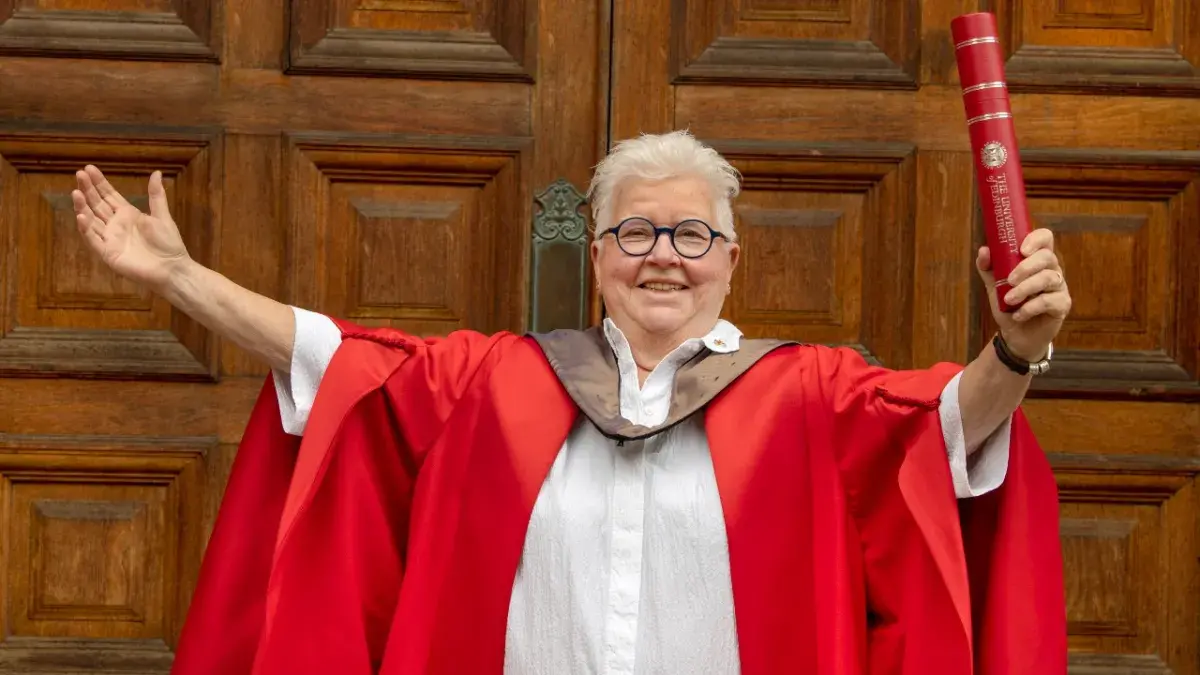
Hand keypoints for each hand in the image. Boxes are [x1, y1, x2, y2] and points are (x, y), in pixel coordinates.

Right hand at [72, 165, 191, 291]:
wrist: (173, 269)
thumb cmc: (169, 244)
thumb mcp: (162, 216)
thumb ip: (156, 195)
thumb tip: (157, 173)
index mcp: (128, 214)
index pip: (109, 195)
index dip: (99, 183)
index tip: (88, 169)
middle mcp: (116, 225)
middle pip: (97, 204)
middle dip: (88, 190)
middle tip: (79, 174)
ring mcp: (110, 239)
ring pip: (91, 220)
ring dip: (83, 207)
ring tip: (76, 192)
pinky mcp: (108, 253)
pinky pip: (94, 240)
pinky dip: (86, 229)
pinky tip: (81, 216)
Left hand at [976, 228, 1071, 362]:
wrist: (1015, 334)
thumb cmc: (1008, 304)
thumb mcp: (994, 284)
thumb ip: (988, 267)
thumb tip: (984, 250)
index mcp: (1037, 259)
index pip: (1045, 238)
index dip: (1036, 239)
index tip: (1021, 249)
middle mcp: (1051, 269)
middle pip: (1047, 257)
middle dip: (1026, 267)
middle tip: (1009, 280)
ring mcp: (1059, 287)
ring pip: (1048, 278)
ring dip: (1025, 289)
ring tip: (1008, 300)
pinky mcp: (1062, 305)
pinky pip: (1050, 301)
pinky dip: (1030, 308)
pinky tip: (1018, 314)